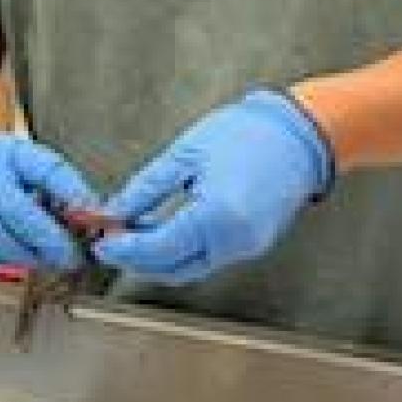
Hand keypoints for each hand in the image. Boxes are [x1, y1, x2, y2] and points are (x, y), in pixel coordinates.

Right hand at [0, 132, 101, 270]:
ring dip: (26, 256)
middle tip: (72, 258)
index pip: (46, 171)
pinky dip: (4, 260)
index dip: (72, 195)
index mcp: (11, 152)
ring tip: (49, 262)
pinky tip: (22, 258)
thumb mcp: (40, 166)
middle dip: (48, 240)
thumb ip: (67, 189)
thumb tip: (96, 217)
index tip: (95, 218)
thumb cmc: (11, 170)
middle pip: (15, 210)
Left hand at [94, 90, 332, 284]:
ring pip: (187, 268)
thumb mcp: (184, 155)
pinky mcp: (251, 245)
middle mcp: (236, 241)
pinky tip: (156, 232)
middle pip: (171, 267)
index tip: (99, 240)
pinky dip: (176, 252)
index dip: (123, 248)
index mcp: (218, 216)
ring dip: (154, 258)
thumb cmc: (248, 134)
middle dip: (134, 258)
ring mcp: (247, 247)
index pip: (158, 248)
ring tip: (127, 234)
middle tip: (106, 238)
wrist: (302, 133)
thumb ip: (144, 190)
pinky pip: (204, 259)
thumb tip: (113, 212)